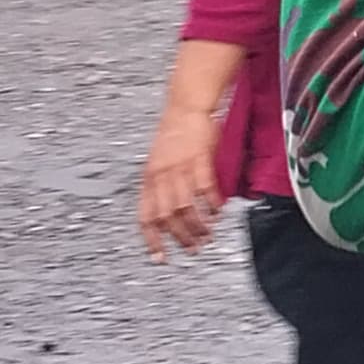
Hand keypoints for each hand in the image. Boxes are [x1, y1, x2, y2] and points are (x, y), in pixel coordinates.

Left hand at [137, 105, 225, 257]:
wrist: (186, 105)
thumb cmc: (175, 133)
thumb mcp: (160, 163)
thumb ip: (164, 187)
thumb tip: (174, 215)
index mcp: (148, 179)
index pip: (145, 216)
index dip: (152, 240)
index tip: (160, 258)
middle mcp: (161, 175)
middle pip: (167, 217)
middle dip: (180, 238)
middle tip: (193, 249)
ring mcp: (179, 167)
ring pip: (185, 207)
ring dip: (198, 226)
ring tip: (208, 235)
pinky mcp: (198, 158)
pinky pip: (204, 189)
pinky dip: (212, 204)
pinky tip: (218, 211)